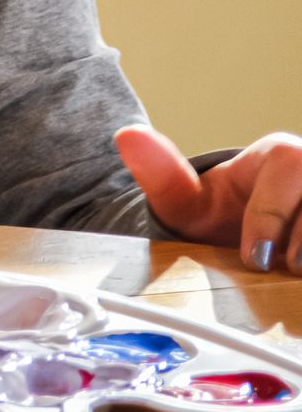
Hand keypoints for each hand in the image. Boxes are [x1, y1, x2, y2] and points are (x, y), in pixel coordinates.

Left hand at [115, 124, 301, 271]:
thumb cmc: (220, 214)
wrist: (247, 233)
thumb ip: (160, 173)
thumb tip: (127, 135)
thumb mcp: (185, 200)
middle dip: (300, 244)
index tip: (252, 256)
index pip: (290, 172)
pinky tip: (297, 276)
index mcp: (283, 154)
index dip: (270, 220)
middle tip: (278, 267)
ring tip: (293, 272)